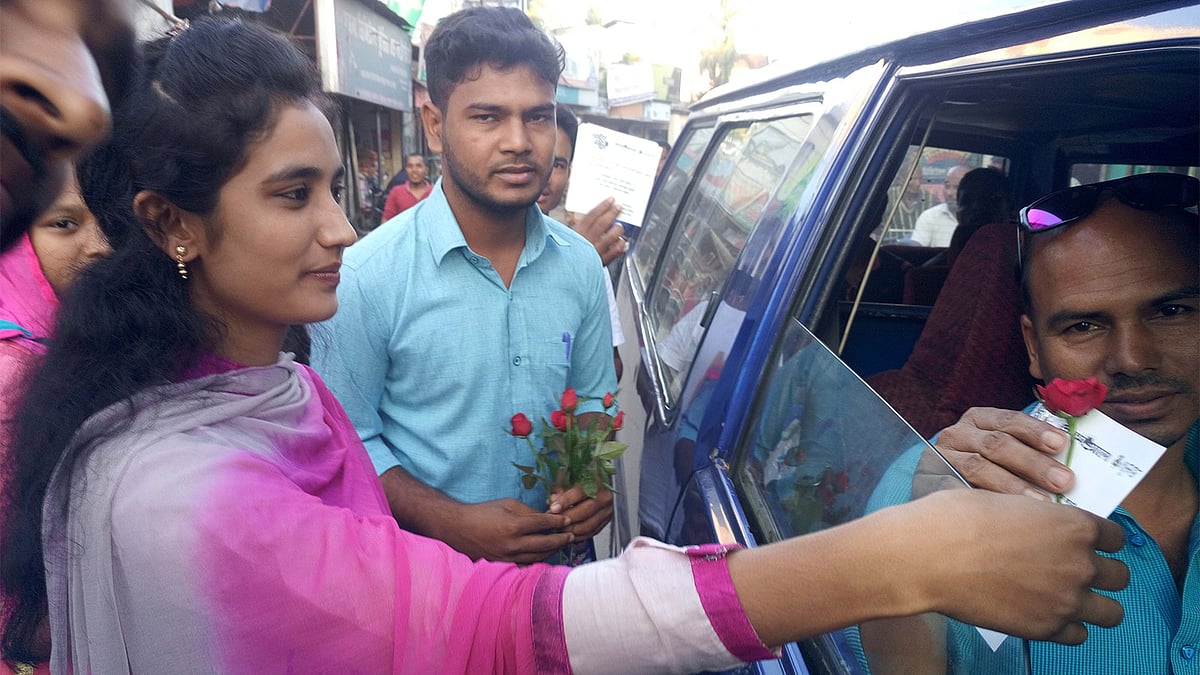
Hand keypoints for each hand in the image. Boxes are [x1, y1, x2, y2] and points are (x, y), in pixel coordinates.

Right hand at [448, 498, 573, 563]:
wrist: (459, 528)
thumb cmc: (483, 512)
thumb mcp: (507, 504)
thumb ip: (528, 511)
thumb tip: (546, 517)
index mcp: (514, 526)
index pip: (543, 524)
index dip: (558, 521)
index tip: (567, 520)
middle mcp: (512, 544)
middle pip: (545, 544)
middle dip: (561, 539)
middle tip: (571, 535)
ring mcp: (508, 557)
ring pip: (538, 556)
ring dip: (552, 550)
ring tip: (562, 544)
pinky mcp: (503, 564)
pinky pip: (526, 564)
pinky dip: (538, 559)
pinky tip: (545, 554)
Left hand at [549, 483, 613, 539]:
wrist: (599, 481)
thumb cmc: (584, 477)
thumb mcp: (570, 476)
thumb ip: (561, 487)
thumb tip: (552, 500)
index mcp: (597, 482)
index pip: (580, 493)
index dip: (565, 502)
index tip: (553, 508)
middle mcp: (604, 497)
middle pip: (584, 512)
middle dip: (565, 519)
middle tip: (552, 521)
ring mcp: (607, 510)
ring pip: (587, 525)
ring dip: (570, 530)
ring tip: (557, 529)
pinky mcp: (606, 520)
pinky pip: (591, 532)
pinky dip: (578, 536)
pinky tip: (567, 534)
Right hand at [571, 198, 625, 265]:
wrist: (564, 273)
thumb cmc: (565, 253)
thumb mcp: (566, 237)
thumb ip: (577, 227)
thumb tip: (592, 216)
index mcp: (577, 233)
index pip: (592, 215)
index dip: (603, 206)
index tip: (610, 200)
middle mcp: (587, 241)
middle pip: (603, 224)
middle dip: (612, 213)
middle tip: (619, 207)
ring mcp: (595, 252)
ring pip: (611, 237)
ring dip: (618, 229)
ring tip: (620, 226)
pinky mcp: (601, 262)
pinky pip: (615, 252)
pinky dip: (620, 246)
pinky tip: (621, 242)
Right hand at [912, 490, 1127, 644]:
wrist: (927, 557)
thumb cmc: (956, 520)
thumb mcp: (1004, 502)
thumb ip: (1037, 519)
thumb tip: (1041, 528)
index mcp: (1074, 525)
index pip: (1114, 536)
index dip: (1100, 538)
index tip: (1085, 542)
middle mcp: (1080, 564)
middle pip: (1120, 576)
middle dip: (1101, 572)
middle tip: (1074, 570)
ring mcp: (1066, 600)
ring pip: (1112, 612)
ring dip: (1094, 604)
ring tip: (1067, 598)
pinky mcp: (1045, 629)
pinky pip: (1078, 635)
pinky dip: (1067, 626)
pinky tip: (1045, 613)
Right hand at [917, 407, 1072, 499]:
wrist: (940, 508)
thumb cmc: (985, 474)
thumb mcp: (1003, 454)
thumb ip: (1029, 452)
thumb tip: (1069, 466)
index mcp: (978, 420)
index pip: (1008, 420)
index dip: (1035, 431)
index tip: (1061, 444)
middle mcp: (957, 435)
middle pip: (996, 445)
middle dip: (1033, 462)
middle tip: (1063, 481)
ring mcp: (942, 459)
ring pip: (979, 467)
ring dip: (1013, 486)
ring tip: (1042, 504)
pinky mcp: (931, 483)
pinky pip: (959, 491)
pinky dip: (984, 502)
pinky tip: (1005, 515)